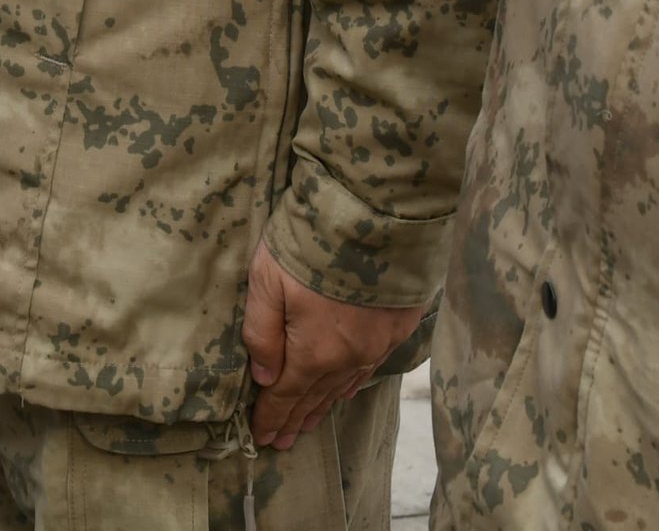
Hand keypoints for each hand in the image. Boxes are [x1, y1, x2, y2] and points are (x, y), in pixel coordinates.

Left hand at [240, 241, 421, 453]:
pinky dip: (350, 384)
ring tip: (307, 424)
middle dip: (294, 419)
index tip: (261, 438)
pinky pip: (368, 367)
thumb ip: (262, 333)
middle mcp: (348, 358)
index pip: (286, 396)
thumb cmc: (312, 245)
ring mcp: (376, 344)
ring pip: (342, 386)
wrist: (376, 216)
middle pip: (314, 397)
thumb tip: (264, 376)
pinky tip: (344, 390)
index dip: (271, 418)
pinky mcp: (397, 326)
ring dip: (322, 406)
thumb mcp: (267, 281)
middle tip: (282, 442)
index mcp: (314, 353)